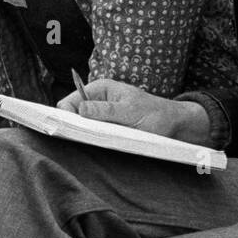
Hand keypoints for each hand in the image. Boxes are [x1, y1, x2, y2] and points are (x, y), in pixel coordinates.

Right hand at [57, 77, 212, 144]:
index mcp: (100, 89)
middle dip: (72, 127)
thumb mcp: (130, 112)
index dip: (64, 116)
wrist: (174, 126)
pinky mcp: (107, 130)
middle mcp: (97, 101)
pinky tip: (96, 149)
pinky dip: (92, 143)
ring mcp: (101, 117)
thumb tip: (80, 110)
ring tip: (89, 145)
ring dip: (83, 137)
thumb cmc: (155, 114)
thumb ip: (106, 110)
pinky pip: (92, 137)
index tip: (64, 131)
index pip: (70, 101)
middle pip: (72, 116)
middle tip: (75, 141)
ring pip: (81, 129)